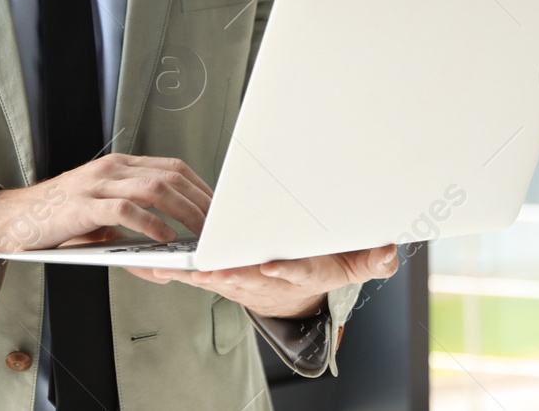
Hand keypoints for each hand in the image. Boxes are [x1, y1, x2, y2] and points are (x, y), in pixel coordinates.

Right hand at [0, 154, 212, 264]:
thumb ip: (133, 228)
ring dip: (183, 211)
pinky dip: (151, 223)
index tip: (219, 208)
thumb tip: (163, 255)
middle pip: (170, 176)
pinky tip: (165, 237)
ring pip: (154, 188)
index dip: (200, 186)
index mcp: (120, 166)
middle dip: (199, 201)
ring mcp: (98, 184)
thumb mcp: (101, 218)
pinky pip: (126, 210)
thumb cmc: (59, 219)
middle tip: (217, 225)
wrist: (13, 220)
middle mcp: (112, 169)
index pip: (172, 167)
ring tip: (199, 232)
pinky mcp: (84, 205)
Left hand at [126, 244, 399, 318]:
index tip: (273, 265)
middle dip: (225, 271)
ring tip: (167, 263)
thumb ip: (371, 260)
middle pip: (244, 275)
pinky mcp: (218, 272)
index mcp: (298, 271)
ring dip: (189, 271)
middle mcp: (265, 277)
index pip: (292, 272)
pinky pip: (191, 272)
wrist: (293, 285)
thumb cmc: (318, 266)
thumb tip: (389, 253)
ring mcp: (238, 277)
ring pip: (212, 275)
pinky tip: (149, 262)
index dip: (284, 270)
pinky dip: (170, 268)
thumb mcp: (352, 263)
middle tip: (208, 267)